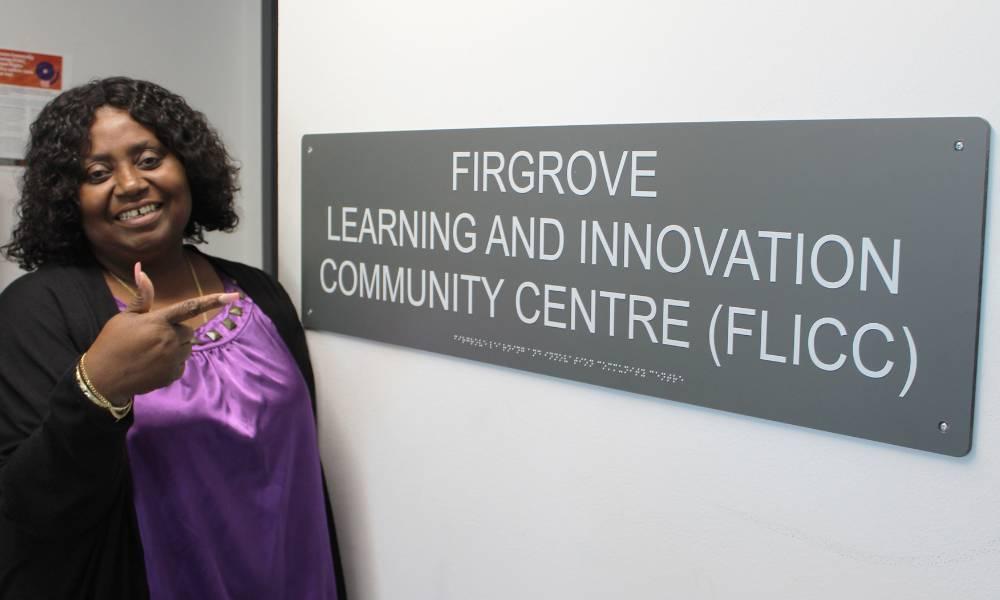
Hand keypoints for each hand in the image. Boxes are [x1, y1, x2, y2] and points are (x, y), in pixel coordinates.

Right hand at [84, 262, 238, 404]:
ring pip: (188, 346)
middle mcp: (169, 339)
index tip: (234, 297)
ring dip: (176, 346)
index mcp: (158, 321)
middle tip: (153, 336)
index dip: (214, 301)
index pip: (190, 307)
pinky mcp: (172, 374)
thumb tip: (142, 268)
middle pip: (188, 330)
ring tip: (152, 350)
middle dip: (176, 331)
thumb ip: (143, 296)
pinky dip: (172, 362)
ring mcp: (172, 358)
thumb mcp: (125, 317)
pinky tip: (153, 363)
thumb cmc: (113, 342)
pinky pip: (182, 363)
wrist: (103, 377)